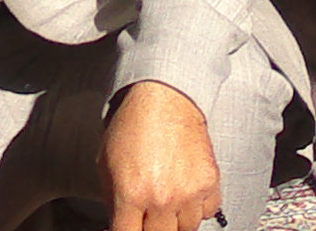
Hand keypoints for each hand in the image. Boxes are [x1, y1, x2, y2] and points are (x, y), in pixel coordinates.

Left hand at [103, 81, 221, 230]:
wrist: (165, 98)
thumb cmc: (134, 124)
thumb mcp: (107, 163)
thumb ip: (112, 201)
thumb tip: (116, 223)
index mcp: (132, 194)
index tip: (128, 227)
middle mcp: (162, 198)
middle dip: (150, 226)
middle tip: (147, 211)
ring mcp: (189, 193)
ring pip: (186, 229)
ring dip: (175, 219)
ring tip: (166, 199)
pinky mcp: (209, 183)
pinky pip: (207, 212)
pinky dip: (197, 207)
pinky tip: (185, 192)